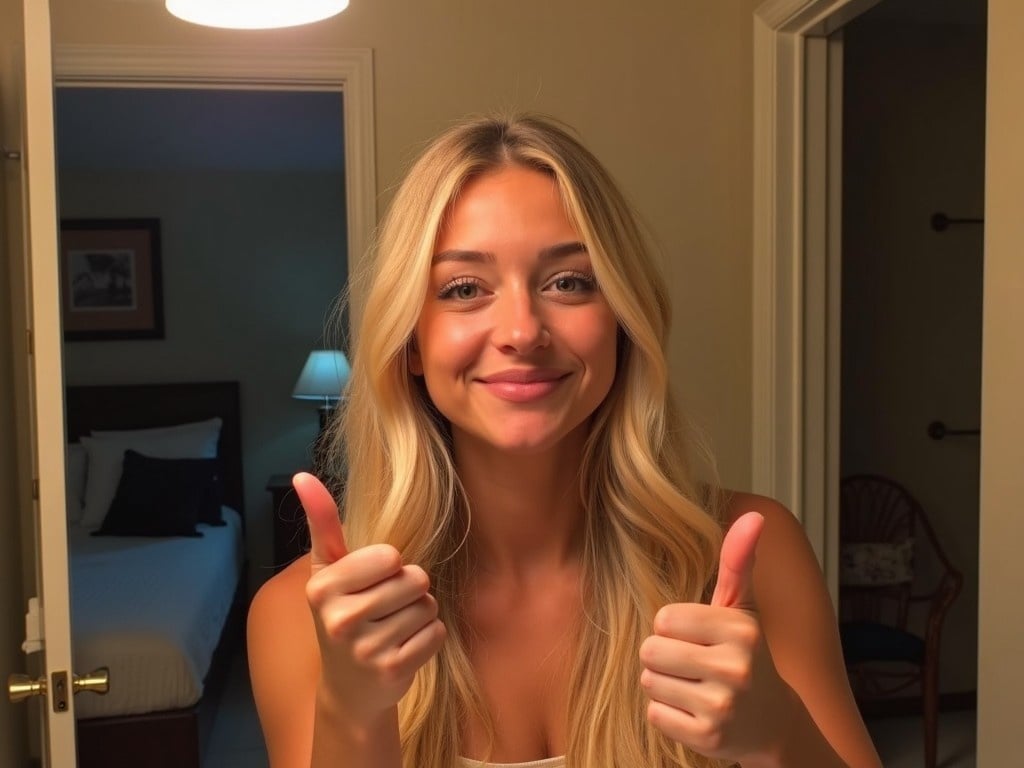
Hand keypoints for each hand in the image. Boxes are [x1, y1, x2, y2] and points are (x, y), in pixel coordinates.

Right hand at [295, 472, 446, 723]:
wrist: (348, 687)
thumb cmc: (342, 614)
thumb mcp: (328, 569)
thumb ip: (322, 522)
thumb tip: (303, 475)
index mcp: (322, 588)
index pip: (390, 555)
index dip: (390, 566)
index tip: (369, 583)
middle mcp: (339, 620)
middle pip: (415, 579)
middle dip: (409, 590)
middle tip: (384, 609)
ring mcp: (366, 651)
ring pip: (428, 606)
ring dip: (419, 614)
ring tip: (393, 628)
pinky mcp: (393, 672)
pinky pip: (437, 633)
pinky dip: (428, 639)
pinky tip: (403, 649)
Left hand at [639, 512, 791, 762]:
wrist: (773, 724)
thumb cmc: (745, 656)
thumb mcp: (742, 610)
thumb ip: (737, 563)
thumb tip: (752, 516)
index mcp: (740, 629)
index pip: (663, 618)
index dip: (672, 628)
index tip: (697, 639)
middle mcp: (735, 667)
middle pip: (650, 651)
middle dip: (663, 658)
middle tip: (692, 666)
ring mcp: (722, 706)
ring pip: (649, 683)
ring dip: (664, 686)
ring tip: (695, 688)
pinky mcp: (708, 738)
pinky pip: (655, 714)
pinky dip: (668, 714)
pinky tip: (695, 713)